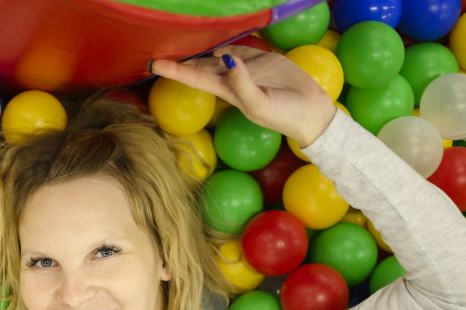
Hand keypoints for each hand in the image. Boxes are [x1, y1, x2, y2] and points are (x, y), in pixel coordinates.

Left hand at [151, 46, 335, 147]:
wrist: (310, 112)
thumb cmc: (283, 115)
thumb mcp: (259, 104)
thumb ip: (242, 84)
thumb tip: (225, 60)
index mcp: (226, 92)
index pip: (194, 78)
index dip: (175, 71)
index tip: (155, 64)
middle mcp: (231, 79)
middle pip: (200, 65)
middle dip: (182, 59)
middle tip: (160, 47)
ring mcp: (245, 68)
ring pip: (216, 54)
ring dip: (200, 49)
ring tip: (180, 39)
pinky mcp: (260, 59)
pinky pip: (237, 48)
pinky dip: (225, 43)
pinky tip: (213, 38)